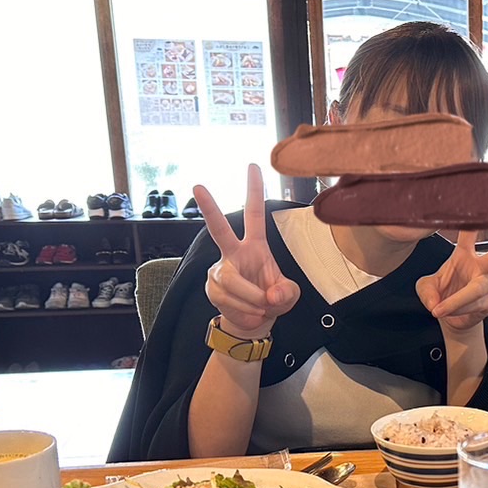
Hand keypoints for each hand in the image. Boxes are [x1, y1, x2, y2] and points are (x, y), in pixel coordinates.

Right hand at [196, 164, 299, 337]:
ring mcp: (220, 270)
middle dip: (209, 208)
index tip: (252, 166)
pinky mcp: (211, 287)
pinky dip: (245, 311)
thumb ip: (286, 294)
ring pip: (233, 282)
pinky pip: (228, 299)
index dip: (254, 191)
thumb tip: (272, 295)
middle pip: (219, 229)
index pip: (254, 214)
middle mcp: (233, 252)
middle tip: (198, 187)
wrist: (256, 321)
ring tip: (262, 307)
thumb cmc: (273, 299)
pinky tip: (250, 312)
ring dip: (252, 299)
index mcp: (256, 246)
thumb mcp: (289, 296)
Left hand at [418, 230, 487, 332]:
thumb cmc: (440, 295)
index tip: (480, 205)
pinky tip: (450, 312)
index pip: (469, 234)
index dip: (473, 223)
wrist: (452, 318)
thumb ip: (426, 291)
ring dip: (457, 300)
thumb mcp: (425, 288)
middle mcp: (480, 266)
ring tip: (439, 309)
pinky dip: (459, 309)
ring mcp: (487, 284)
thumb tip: (436, 302)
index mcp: (463, 254)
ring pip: (477, 289)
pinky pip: (476, 304)